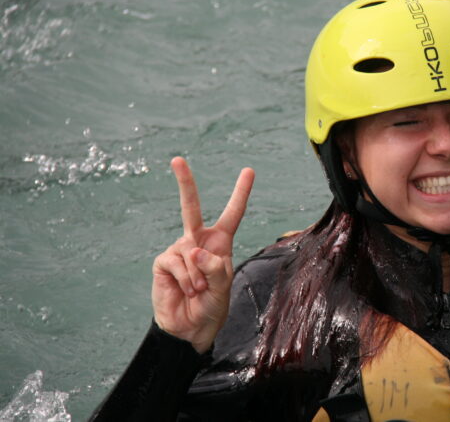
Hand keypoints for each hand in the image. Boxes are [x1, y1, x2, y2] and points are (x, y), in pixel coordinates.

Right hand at [151, 157, 254, 352]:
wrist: (190, 327)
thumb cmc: (212, 306)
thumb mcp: (223, 287)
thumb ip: (215, 268)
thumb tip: (194, 251)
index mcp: (220, 243)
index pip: (233, 214)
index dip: (241, 193)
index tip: (249, 170)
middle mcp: (198, 241)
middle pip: (191, 207)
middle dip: (184, 183)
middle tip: (176, 159)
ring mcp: (179, 250)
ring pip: (190, 252)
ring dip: (198, 277)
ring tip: (199, 291)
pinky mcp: (163, 262)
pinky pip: (177, 264)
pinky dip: (187, 280)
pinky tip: (188, 290)